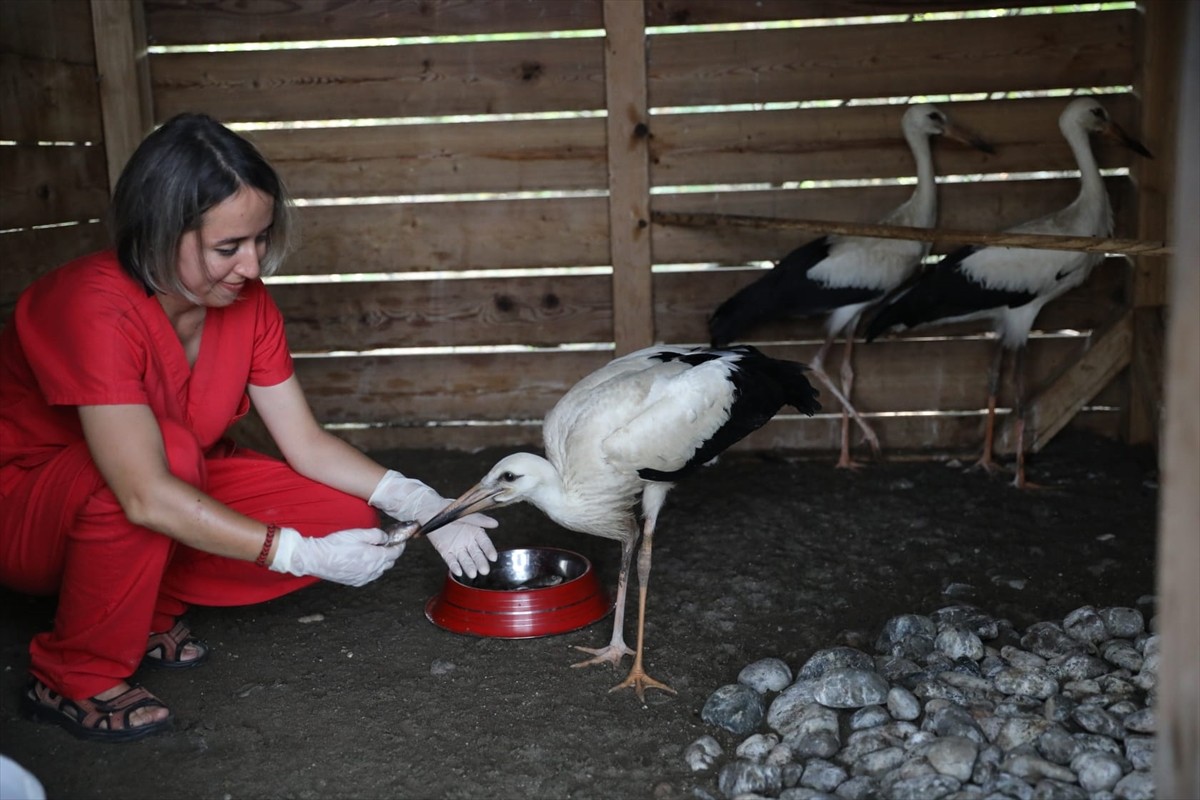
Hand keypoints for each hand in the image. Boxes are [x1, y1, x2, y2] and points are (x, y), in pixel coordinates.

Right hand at [269, 527, 402, 586]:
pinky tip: (365, 562)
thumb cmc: (336, 544)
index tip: (400, 541)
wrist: (316, 558)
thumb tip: (385, 538)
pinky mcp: (355, 582)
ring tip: (375, 552)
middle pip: (389, 562)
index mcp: (374, 557)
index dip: (399, 546)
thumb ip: (375, 535)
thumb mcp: (358, 533)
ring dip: (382, 562)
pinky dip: (372, 569)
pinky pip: (370, 576)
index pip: (395, 553)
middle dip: (391, 553)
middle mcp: (372, 571)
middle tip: (387, 544)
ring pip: (380, 570)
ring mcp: (363, 578)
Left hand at [369, 471, 497, 577]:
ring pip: (464, 559)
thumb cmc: (449, 508)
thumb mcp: (465, 512)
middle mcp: (468, 541)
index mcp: (475, 531)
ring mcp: (457, 547)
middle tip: (484, 570)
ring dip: (469, 567)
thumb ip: (479, 519)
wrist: (429, 509)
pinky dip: (454, 566)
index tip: (493, 558)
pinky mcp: (445, 551)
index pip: (485, 543)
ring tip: (473, 574)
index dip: (489, 550)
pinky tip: (458, 572)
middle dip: (480, 562)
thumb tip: (495, 524)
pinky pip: (450, 560)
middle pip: (476, 554)